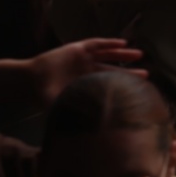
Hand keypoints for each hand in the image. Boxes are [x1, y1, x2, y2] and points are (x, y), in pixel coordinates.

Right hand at [26, 38, 145, 105]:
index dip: (123, 85)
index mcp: (86, 84)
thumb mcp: (64, 106)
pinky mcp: (77, 49)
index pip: (109, 84)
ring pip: (108, 55)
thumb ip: (77, 115)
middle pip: (113, 69)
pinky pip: (96, 44)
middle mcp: (87, 71)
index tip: (138, 89)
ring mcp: (83, 59)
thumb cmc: (45, 96)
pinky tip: (122, 42)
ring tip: (139, 55)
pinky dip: (109, 42)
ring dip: (123, 54)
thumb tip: (91, 133)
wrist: (29, 82)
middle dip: (129, 71)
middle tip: (146, 74)